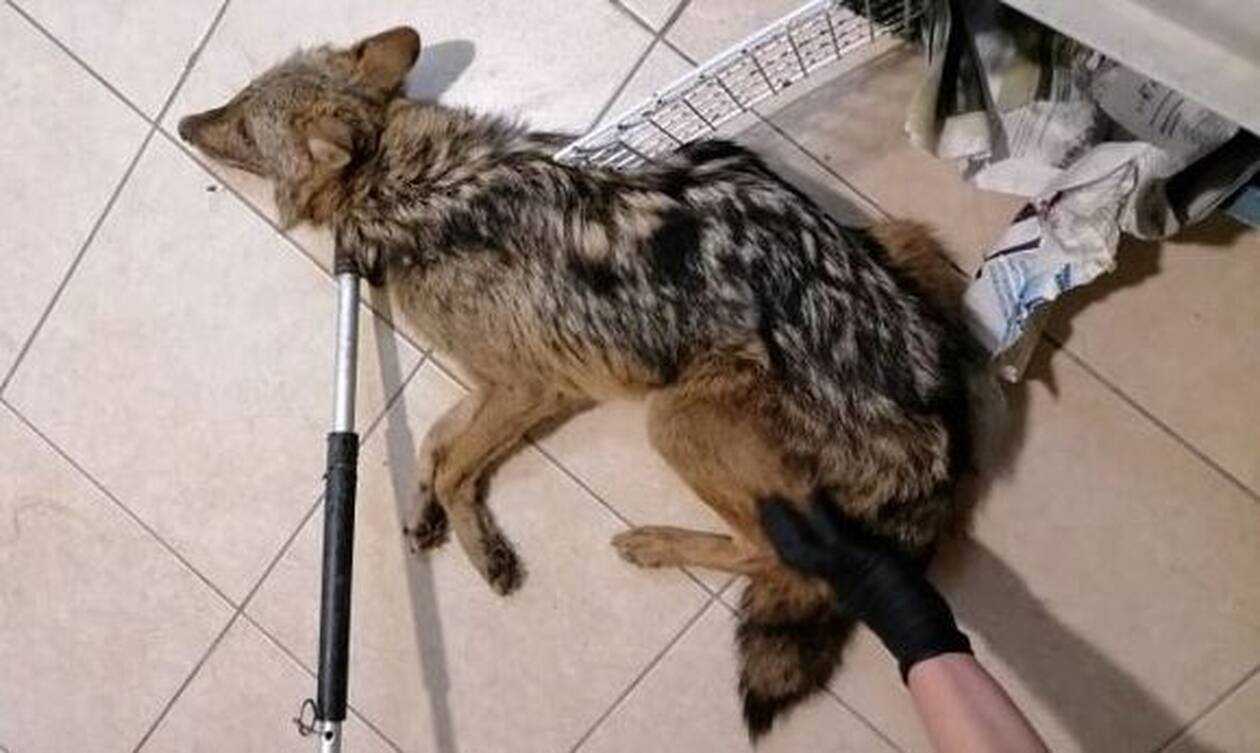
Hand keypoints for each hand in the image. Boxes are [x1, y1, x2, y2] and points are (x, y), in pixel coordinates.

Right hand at [759, 498, 971, 681]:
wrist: (923, 641)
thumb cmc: (913, 621)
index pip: (805, 563)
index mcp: (839, 588)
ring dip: (783, 522)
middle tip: (762, 504)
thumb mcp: (884, 595)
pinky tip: (813, 493)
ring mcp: (844, 572)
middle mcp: (834, 581)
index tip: (776, 524)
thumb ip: (871, 576)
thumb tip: (874, 557)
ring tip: (770, 498)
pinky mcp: (858, 562)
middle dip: (775, 530)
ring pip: (800, 547)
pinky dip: (820, 513)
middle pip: (793, 554)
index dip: (787, 543)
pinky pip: (831, 535)